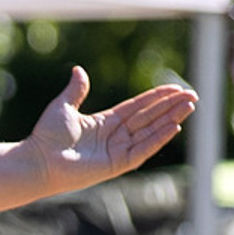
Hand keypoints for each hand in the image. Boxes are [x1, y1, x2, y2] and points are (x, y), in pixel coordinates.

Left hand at [23, 72, 197, 194]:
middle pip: (150, 118)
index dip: (157, 98)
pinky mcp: (116, 164)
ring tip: (190, 107)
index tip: (176, 89)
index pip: (138, 107)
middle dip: (171, 107)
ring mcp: (117, 151)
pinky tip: (174, 126)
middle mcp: (115, 136)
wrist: (40, 160)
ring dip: (171, 119)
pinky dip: (158, 138)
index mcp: (106, 122)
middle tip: (193, 97)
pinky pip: (142, 150)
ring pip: (150, 132)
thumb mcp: (63, 107)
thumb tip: (79, 70)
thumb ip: (76, 90)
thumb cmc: (47, 137)